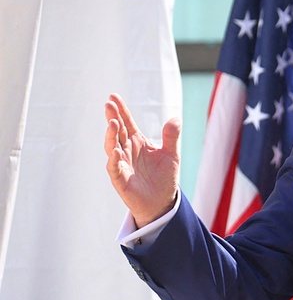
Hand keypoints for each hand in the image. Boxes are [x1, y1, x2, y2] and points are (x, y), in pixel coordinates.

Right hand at [104, 93, 180, 226]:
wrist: (162, 203)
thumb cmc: (164, 178)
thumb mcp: (171, 155)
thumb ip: (172, 137)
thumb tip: (176, 118)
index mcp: (137, 142)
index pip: (127, 123)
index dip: (121, 110)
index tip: (113, 96)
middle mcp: (127, 150)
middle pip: (117, 131)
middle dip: (112, 118)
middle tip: (109, 104)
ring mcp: (122, 164)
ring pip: (112, 147)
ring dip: (111, 135)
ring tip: (113, 123)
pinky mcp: (120, 179)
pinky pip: (114, 167)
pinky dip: (114, 159)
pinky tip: (116, 151)